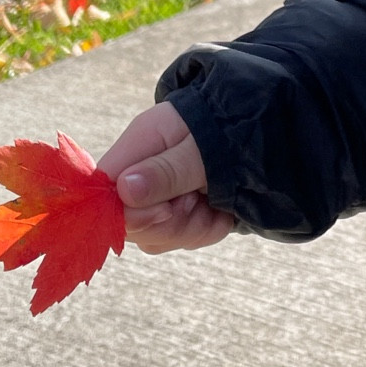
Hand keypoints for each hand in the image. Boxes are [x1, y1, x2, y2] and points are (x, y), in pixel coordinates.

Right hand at [97, 101, 236, 254]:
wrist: (261, 128)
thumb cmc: (232, 127)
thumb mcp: (203, 146)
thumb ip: (166, 171)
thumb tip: (125, 190)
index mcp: (138, 146)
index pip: (104, 192)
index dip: (128, 213)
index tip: (166, 210)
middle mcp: (140, 174)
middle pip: (130, 224)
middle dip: (170, 223)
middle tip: (198, 199)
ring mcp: (158, 197)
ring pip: (156, 237)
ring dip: (192, 227)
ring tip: (213, 200)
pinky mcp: (178, 213)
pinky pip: (181, 239)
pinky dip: (206, 229)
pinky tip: (222, 211)